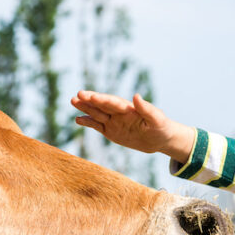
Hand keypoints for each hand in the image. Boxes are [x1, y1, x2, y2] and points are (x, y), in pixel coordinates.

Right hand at [71, 91, 195, 163]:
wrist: (160, 139)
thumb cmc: (161, 127)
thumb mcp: (157, 119)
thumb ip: (146, 108)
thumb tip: (136, 95)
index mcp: (129, 108)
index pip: (113, 103)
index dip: (102, 100)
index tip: (91, 96)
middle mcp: (119, 113)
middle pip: (102, 105)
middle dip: (90, 101)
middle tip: (77, 95)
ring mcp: (114, 121)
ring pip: (97, 113)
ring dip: (85, 108)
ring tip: (73, 101)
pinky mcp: (111, 131)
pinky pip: (98, 126)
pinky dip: (88, 122)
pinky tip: (78, 119)